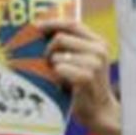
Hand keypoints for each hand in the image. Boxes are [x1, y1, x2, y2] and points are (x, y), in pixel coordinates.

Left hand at [38, 19, 120, 134]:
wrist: (99, 111)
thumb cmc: (85, 86)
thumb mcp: (84, 60)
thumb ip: (71, 45)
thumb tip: (43, 29)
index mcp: (99, 42)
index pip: (72, 23)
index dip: (52, 23)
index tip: (36, 26)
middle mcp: (99, 50)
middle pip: (60, 38)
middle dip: (48, 50)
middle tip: (48, 63)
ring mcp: (94, 63)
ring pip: (57, 55)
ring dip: (52, 66)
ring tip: (59, 77)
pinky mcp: (87, 77)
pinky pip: (59, 69)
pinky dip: (56, 77)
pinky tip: (62, 85)